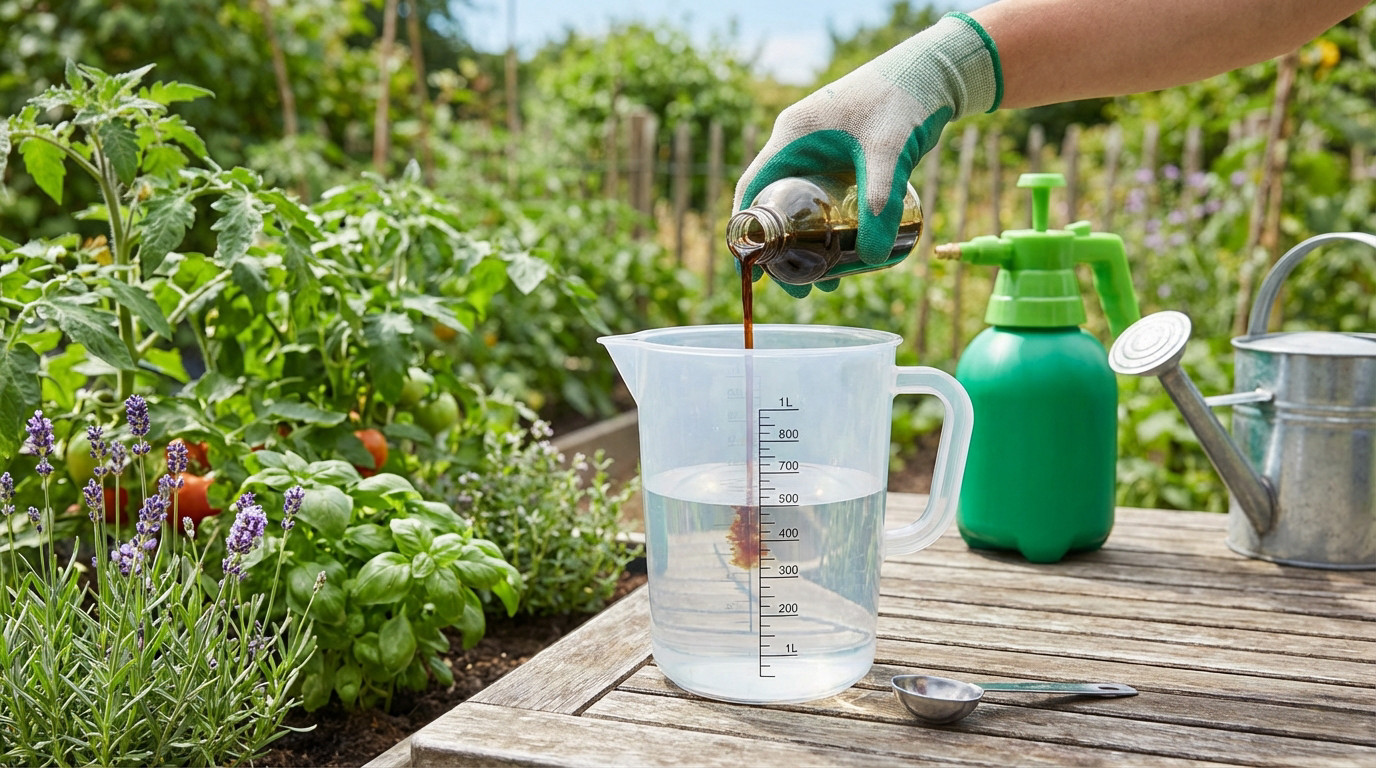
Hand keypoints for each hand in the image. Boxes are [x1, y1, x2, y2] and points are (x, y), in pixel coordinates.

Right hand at [733, 12, 1000, 296]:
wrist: (935, 75)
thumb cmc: (906, 100)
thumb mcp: (890, 153)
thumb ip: (880, 202)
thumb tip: (871, 258)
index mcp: (793, 137)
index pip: (754, 189)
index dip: (747, 232)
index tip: (753, 269)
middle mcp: (798, 146)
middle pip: (774, 205)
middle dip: (781, 251)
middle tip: (799, 287)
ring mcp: (819, 154)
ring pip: (800, 208)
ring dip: (806, 246)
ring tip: (826, 283)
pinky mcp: (841, 162)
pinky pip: (823, 203)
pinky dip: (827, 231)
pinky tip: (846, 256)